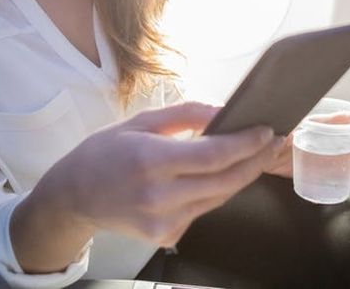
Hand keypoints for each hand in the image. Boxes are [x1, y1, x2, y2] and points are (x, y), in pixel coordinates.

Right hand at [38, 101, 283, 247]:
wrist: (75, 197)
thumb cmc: (106, 152)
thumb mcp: (140, 121)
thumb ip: (185, 115)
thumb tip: (222, 112)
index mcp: (151, 161)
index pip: (213, 156)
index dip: (246, 144)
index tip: (267, 130)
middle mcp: (159, 196)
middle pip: (225, 180)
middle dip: (256, 160)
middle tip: (275, 141)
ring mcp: (164, 221)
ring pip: (219, 197)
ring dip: (241, 175)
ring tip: (257, 154)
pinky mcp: (166, 236)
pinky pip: (203, 211)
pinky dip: (215, 191)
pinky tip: (220, 175)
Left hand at [264, 116, 349, 189]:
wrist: (255, 154)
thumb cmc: (269, 136)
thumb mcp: (282, 130)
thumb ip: (288, 131)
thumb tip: (292, 136)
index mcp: (315, 125)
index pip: (341, 120)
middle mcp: (320, 139)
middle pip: (348, 142)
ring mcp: (317, 155)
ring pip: (343, 160)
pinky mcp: (311, 170)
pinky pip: (331, 175)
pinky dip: (342, 181)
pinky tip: (347, 186)